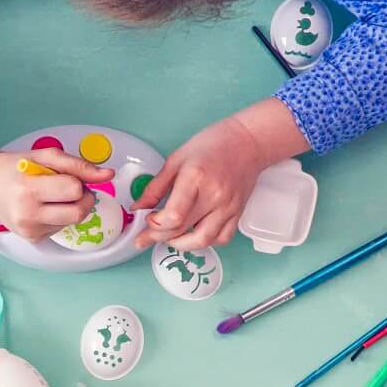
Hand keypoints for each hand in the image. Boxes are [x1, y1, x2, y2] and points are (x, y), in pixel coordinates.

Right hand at [0, 149, 112, 239]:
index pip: (74, 191)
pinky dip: (61, 216)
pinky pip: (62, 228)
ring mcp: (30, 230)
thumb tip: (109, 174)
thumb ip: (79, 165)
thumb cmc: (16, 167)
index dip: (77, 182)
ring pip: (73, 221)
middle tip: (71, 188)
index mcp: (29, 190)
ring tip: (54, 195)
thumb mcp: (46, 156)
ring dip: (73, 207)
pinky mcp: (33, 238)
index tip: (67, 177)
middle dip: (83, 199)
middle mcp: (28, 214)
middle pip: (78, 213)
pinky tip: (46, 206)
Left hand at [133, 115, 268, 249]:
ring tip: (169, 238)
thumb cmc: (212, 145)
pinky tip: (194, 233)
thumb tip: (138, 208)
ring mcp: (228, 207)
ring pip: (203, 240)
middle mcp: (214, 196)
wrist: (248, 142)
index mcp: (195, 178)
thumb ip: (155, 187)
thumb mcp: (177, 159)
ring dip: (181, 245)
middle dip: (158, 237)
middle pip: (182, 230)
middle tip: (146, 236)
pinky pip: (221, 238)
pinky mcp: (238, 213)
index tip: (147, 220)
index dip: (155, 225)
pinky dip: (205, 242)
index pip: (173, 216)